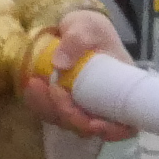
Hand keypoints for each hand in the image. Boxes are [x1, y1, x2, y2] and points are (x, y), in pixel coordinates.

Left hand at [23, 4, 132, 141]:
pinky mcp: (65, 103)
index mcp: (123, 89)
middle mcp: (105, 104)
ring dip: (50, 109)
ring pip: (67, 123)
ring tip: (35, 84)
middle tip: (54, 90)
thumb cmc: (89, 27)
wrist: (73, 27)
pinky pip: (51, 113)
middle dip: (69, 116)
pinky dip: (39, 104)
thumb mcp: (86, 26)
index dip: (112, 131)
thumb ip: (76, 40)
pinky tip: (31, 87)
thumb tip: (60, 65)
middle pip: (90, 128)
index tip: (93, 123)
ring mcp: (84, 106)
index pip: (127, 124)